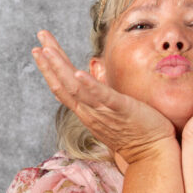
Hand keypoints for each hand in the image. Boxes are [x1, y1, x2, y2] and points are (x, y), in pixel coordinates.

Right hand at [32, 30, 176, 162]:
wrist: (152, 155)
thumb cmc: (137, 134)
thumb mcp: (112, 114)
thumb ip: (101, 99)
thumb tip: (97, 82)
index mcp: (87, 111)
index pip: (63, 86)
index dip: (50, 68)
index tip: (41, 48)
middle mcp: (89, 111)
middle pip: (62, 83)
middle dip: (49, 60)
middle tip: (39, 36)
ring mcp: (103, 111)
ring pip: (75, 88)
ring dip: (59, 67)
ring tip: (47, 49)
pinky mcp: (121, 110)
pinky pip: (103, 97)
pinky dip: (89, 85)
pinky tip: (78, 72)